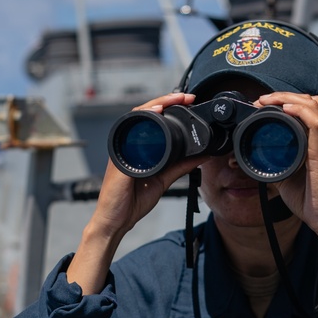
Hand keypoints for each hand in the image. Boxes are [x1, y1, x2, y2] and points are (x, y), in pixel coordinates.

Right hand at [68, 92, 202, 294]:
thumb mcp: (164, 180)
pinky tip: (154, 114)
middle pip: (144, 112)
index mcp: (138, 148)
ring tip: (171, 100)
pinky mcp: (120, 159)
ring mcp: (122, 150)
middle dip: (165, 100)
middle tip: (185, 97)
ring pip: (136, 118)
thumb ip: (180, 167)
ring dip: (154, 105)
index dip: (169, 106)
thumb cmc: (131, 202)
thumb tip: (201, 156)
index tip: (188, 101)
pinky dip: (142, 122)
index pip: (153, 119)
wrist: (116, 221)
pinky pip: (130, 136)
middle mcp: (128, 144)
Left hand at [256, 92, 317, 257]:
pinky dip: (300, 112)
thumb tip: (257, 159)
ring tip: (269, 101)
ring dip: (289, 98)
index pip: (308, 108)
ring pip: (313, 106)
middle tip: (263, 100)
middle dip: (284, 95)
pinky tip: (286, 109)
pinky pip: (315, 124)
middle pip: (310, 101)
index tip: (264, 104)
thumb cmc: (311, 200)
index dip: (286, 100)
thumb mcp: (286, 177)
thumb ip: (276, 164)